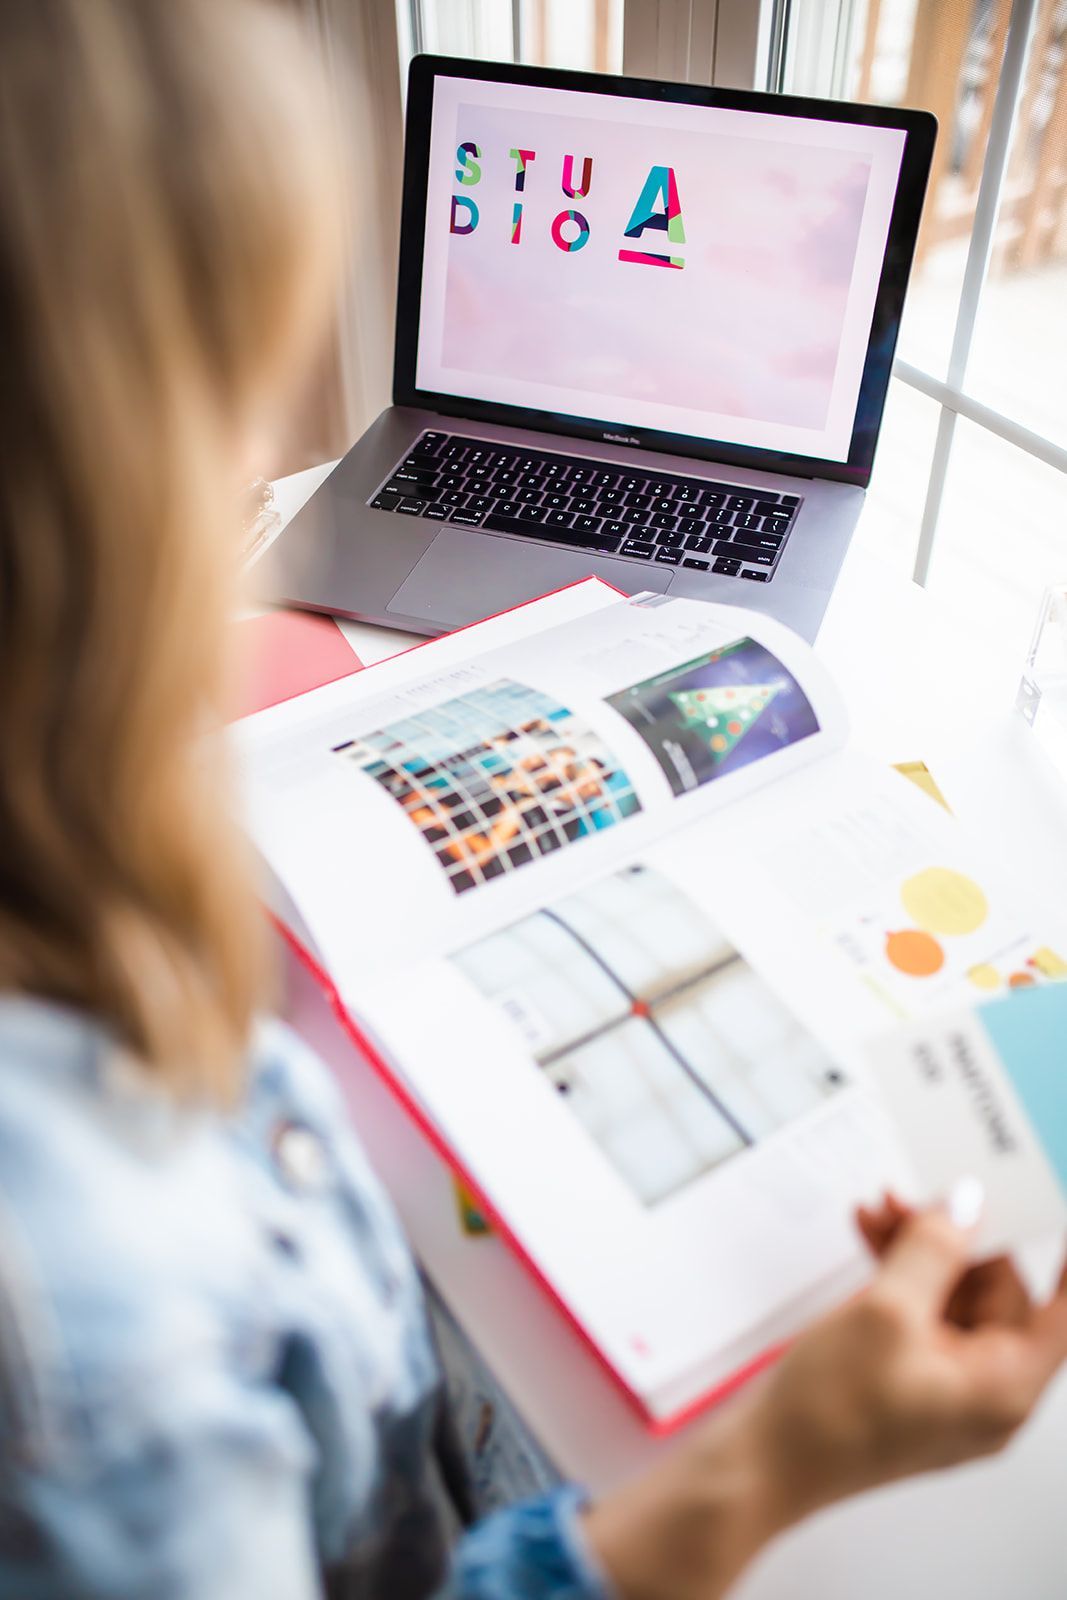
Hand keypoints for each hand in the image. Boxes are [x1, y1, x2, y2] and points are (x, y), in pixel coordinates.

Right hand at [753, 1193, 1066, 1520]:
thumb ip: (933, 1249)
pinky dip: (901, 1277)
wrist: (765, 1462)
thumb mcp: (886, 1311)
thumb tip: (966, 1206)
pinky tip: (872, 1243)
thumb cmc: (829, 1414)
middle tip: (916, 1199)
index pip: (1064, 1312)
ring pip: (954, 1299)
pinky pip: (924, 1316)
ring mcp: (949, 1389)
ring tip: (880, 1215)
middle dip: (958, 1238)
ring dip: (921, 1251)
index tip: (1049, 1211)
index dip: (1066, 1260)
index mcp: (1004, 1386)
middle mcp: (988, 1393)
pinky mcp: (914, 1382)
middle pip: (998, 1295)